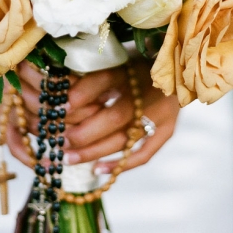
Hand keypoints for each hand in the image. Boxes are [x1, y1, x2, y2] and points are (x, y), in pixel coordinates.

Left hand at [6, 57, 179, 173]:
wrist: (175, 69)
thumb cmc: (135, 62)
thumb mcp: (113, 61)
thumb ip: (91, 77)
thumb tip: (61, 95)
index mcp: (135, 67)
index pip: (105, 81)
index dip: (81, 94)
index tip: (58, 108)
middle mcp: (149, 91)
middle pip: (115, 116)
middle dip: (83, 132)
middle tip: (57, 141)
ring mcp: (161, 114)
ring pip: (125, 139)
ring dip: (94, 151)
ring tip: (67, 159)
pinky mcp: (167, 130)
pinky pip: (143, 153)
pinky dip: (120, 164)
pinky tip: (97, 170)